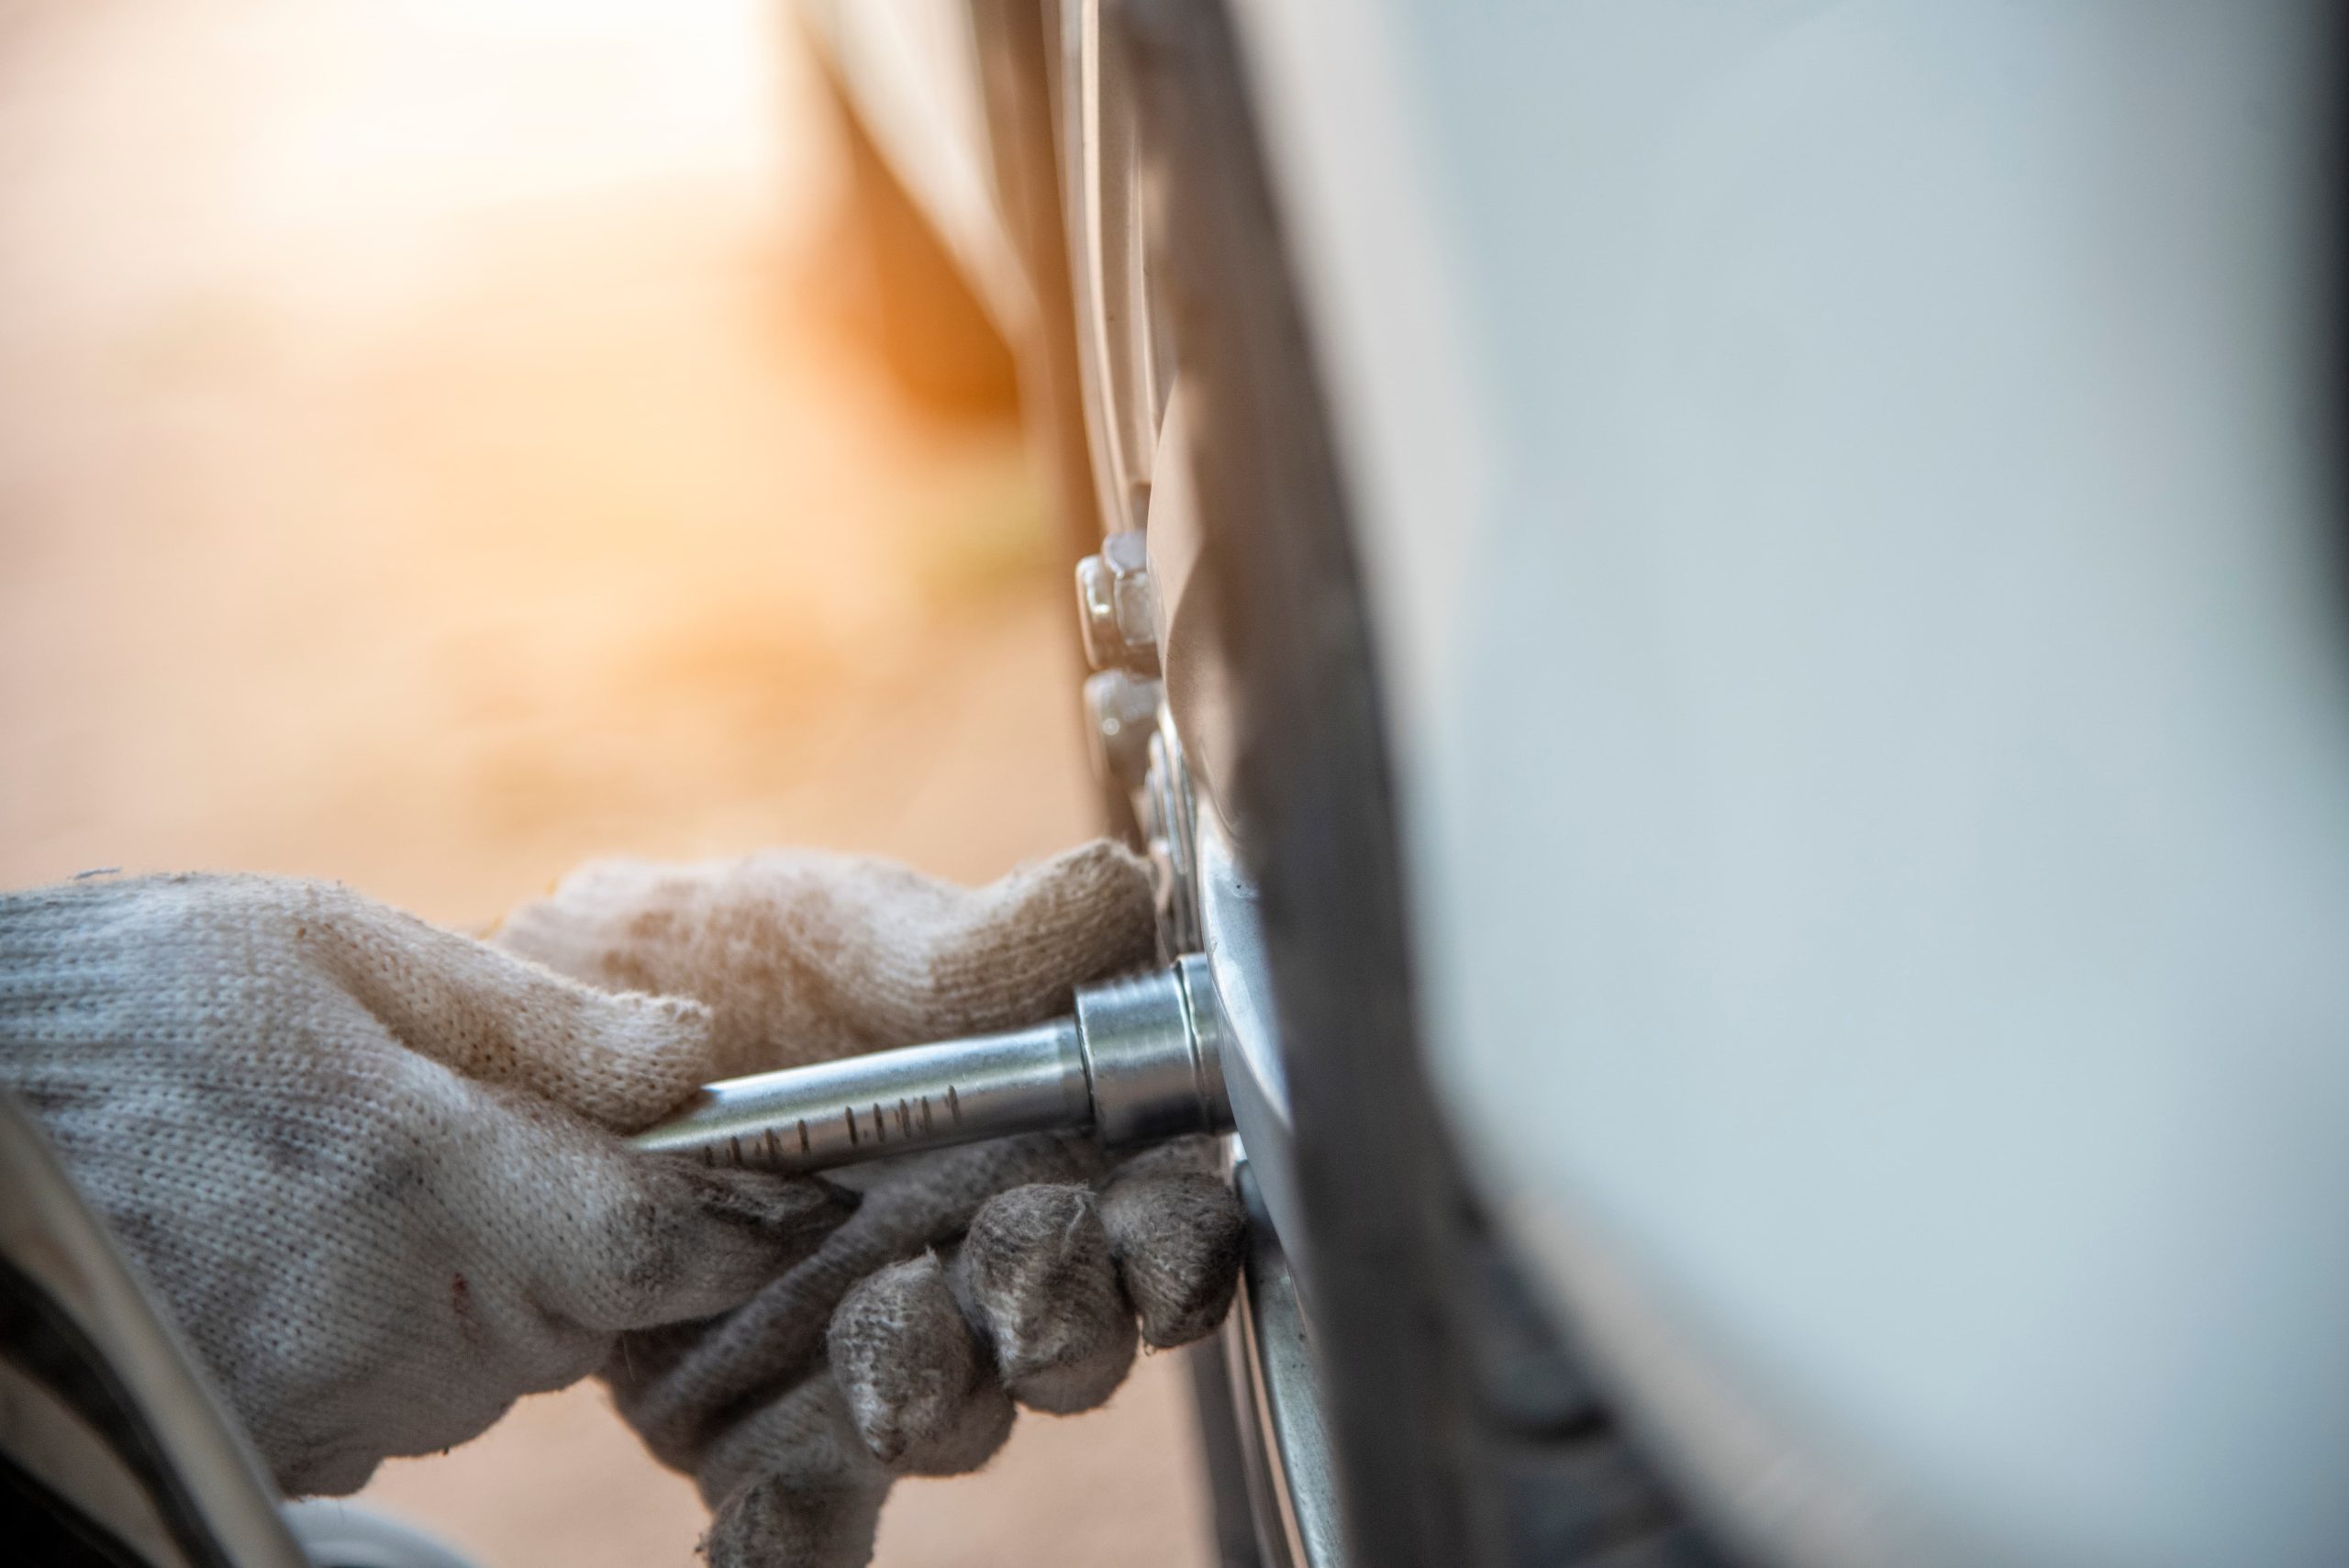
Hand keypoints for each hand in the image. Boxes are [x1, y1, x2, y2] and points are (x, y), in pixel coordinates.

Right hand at [0, 873, 852, 1495]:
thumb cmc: (142, 1002)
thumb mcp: (335, 949)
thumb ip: (535, 1022)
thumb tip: (694, 1055)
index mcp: (411, 1169)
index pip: (653, 1242)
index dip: (742, 1221)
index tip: (797, 1190)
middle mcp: (376, 1312)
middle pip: (590, 1307)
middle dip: (583, 1228)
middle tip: (484, 1140)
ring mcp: (321, 1399)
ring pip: (504, 1356)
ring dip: (484, 1280)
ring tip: (364, 1184)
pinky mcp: (278, 1443)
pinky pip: (410, 1400)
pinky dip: (399, 1334)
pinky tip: (311, 1250)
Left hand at [494, 842, 1246, 1567]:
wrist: (554, 1042)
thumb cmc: (735, 961)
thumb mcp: (839, 930)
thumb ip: (976, 941)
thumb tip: (1115, 891)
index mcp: (1039, 1147)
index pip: (1155, 1214)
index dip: (1176, 1236)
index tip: (1157, 1233)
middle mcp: (977, 1266)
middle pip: (1072, 1334)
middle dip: (1064, 1320)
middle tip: (1020, 1287)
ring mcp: (875, 1354)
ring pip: (954, 1414)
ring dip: (940, 1391)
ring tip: (889, 1334)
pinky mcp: (763, 1427)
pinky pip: (797, 1515)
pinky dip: (790, 1546)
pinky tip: (758, 1551)